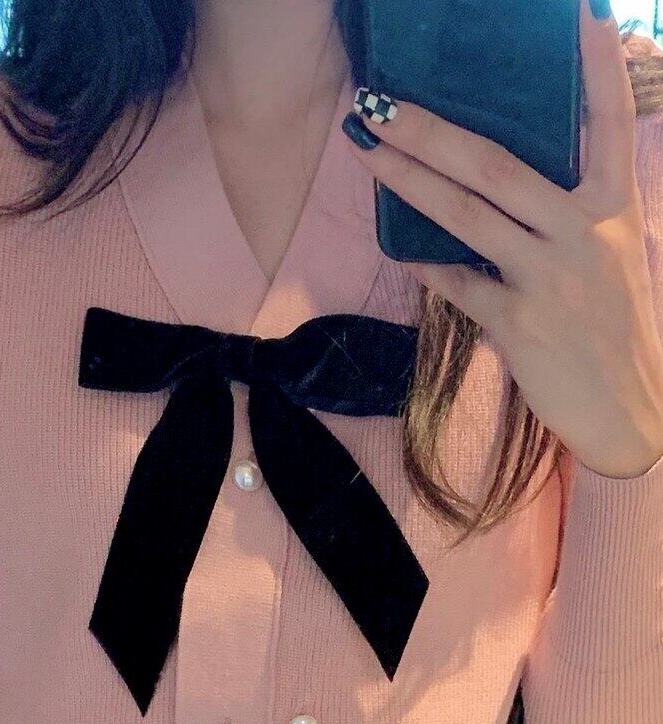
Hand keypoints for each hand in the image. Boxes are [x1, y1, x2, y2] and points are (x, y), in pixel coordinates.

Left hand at [345, 0, 662, 478]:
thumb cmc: (619, 330)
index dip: (594, 69)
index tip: (579, 14)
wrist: (632, 410)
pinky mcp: (515, 323)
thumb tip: (517, 187)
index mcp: (614, 210)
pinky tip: (398, 244)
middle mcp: (581, 234)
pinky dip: (425, 263)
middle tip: (381, 99)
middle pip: (496, 165)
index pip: (607, 124)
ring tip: (366, 147)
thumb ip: (575, 217)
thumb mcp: (615, 258)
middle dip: (433, 129)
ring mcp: (545, 278)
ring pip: (465, 214)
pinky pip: (455, 283)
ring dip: (408, 178)